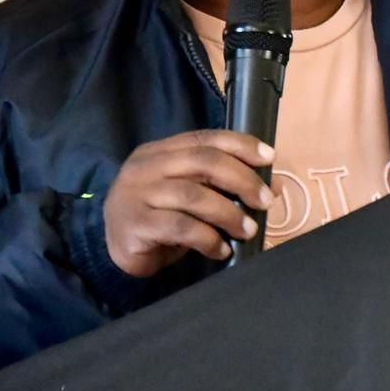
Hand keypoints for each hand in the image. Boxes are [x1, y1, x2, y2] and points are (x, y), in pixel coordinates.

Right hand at [103, 129, 274, 277]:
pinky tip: (221, 250)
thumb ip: (224, 185)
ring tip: (248, 230)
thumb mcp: (192, 195)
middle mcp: (146, 167)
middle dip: (242, 179)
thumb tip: (274, 185)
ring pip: (193, 195)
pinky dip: (208, 239)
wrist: (115, 252)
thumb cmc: (159, 219)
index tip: (269, 157)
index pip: (205, 138)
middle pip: (203, 161)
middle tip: (265, 201)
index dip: (240, 144)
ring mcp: (137, 194)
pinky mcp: (135, 225)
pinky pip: (180, 228)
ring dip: (229, 213)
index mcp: (160, 151)